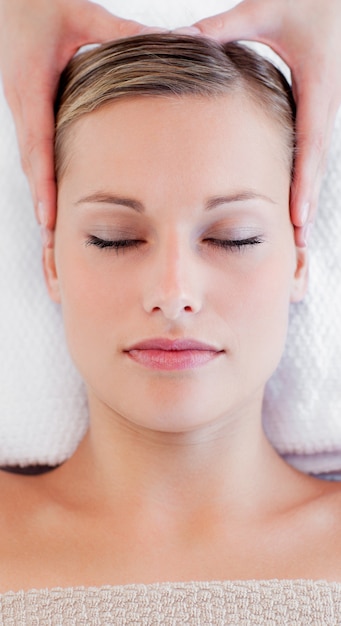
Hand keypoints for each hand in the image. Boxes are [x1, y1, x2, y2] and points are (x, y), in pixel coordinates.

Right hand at [0, 0, 150, 229]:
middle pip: (31, 167)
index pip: (37, 147)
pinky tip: (55, 199)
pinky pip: (34, 151)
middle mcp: (22, 105)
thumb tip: (174, 40)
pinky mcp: (27, 108)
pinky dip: (43, 179)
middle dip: (41, 207)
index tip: (49, 221)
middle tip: (52, 247)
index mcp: (32, 87)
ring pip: (31, 163)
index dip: (43, 186)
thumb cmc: (39, 2)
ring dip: (41, 198)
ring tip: (53, 236)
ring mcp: (22, 109)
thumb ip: (122, 32)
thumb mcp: (81, 13)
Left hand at [191, 0, 340, 245]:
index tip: (298, 219)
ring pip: (314, 161)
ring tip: (298, 233)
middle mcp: (324, 104)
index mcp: (318, 87)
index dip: (305, 184)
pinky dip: (302, 176)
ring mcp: (322, 108)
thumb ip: (227, 27)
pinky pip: (309, 148)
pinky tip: (292, 196)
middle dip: (309, 205)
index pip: (311, 145)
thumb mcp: (267, 8)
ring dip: (307, 196)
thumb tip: (184, 42)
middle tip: (300, 245)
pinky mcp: (315, 106)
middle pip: (317, 165)